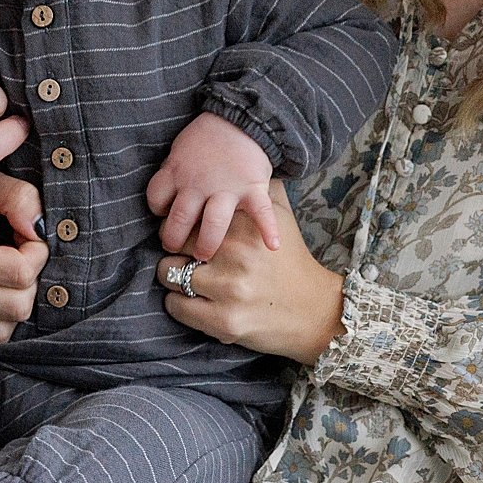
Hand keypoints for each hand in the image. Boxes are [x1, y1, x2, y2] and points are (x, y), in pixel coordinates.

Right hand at [0, 170, 48, 343]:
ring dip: (17, 298)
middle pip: (17, 306)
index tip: (27, 233)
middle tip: (20, 250)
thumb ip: (18, 198)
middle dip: (31, 277)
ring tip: (7, 268)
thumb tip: (40, 230)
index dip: (37, 250)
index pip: (19, 272)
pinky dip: (2, 315)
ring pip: (5, 328)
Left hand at [145, 111, 278, 258]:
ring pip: (212, 223)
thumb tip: (164, 197)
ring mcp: (226, 188)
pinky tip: (272, 245)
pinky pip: (261, 212)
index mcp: (177, 171)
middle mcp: (198, 183)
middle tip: (175, 249)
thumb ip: (173, 173)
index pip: (156, 198)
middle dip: (174, 239)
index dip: (158, 211)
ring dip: (206, 243)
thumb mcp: (180, 149)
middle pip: (179, 219)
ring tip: (204, 256)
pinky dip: (269, 229)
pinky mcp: (252, 189)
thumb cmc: (208, 135)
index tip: (164, 216)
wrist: (242, 117)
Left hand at [156, 182, 344, 363]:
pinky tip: (189, 299)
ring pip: (168, 273)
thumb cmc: (292, 260)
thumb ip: (259, 186)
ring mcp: (228, 289)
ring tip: (186, 276)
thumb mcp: (280, 215)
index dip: (185, 221)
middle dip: (175, 247)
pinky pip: (176, 306)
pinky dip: (176, 303)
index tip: (188, 228)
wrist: (314, 310)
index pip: (190, 212)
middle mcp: (235, 253)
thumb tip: (239, 161)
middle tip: (184, 254)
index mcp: (245, 223)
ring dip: (172, 275)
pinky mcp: (223, 321)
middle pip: (174, 241)